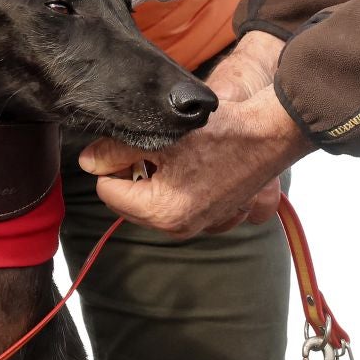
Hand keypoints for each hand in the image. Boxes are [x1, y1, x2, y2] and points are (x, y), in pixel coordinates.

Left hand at [80, 34, 307, 235]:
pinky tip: (192, 163)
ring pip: (153, 200)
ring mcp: (200, 224)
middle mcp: (180, 227)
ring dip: (154, 177)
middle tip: (154, 146)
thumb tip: (89, 162)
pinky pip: (179, 202)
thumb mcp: (160, 136)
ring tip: (175, 153)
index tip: (131, 144)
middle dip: (132, 173)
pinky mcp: (216, 216)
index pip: (108, 190)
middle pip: (129, 200)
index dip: (112, 162)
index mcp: (162, 212)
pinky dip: (176, 184)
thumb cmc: (220, 132)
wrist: (270, 133)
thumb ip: (115, 150)